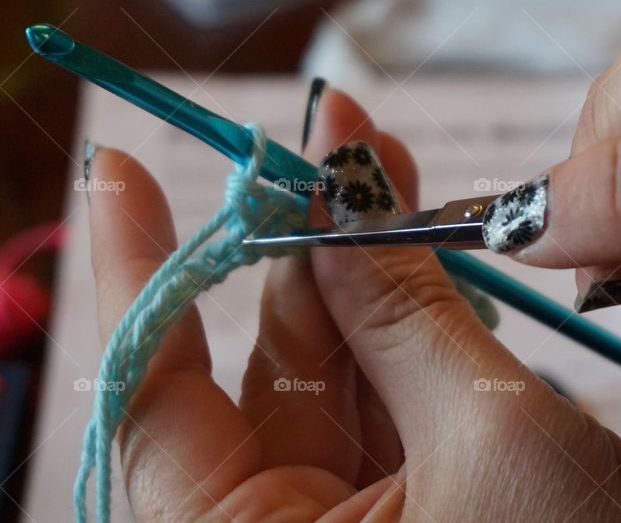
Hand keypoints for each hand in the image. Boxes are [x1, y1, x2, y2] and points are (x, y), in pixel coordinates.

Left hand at [86, 89, 620, 520]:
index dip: (141, 273)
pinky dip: (403, 319)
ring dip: (357, 267)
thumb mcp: (493, 436)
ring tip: (378, 164)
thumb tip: (340, 205)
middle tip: (325, 141)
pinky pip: (387, 396)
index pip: (149, 398)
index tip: (121, 171)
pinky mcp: (413, 508)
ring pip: (331, 371)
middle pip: (257, 368)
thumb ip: (407, 315)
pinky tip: (417, 242)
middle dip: (293, 245)